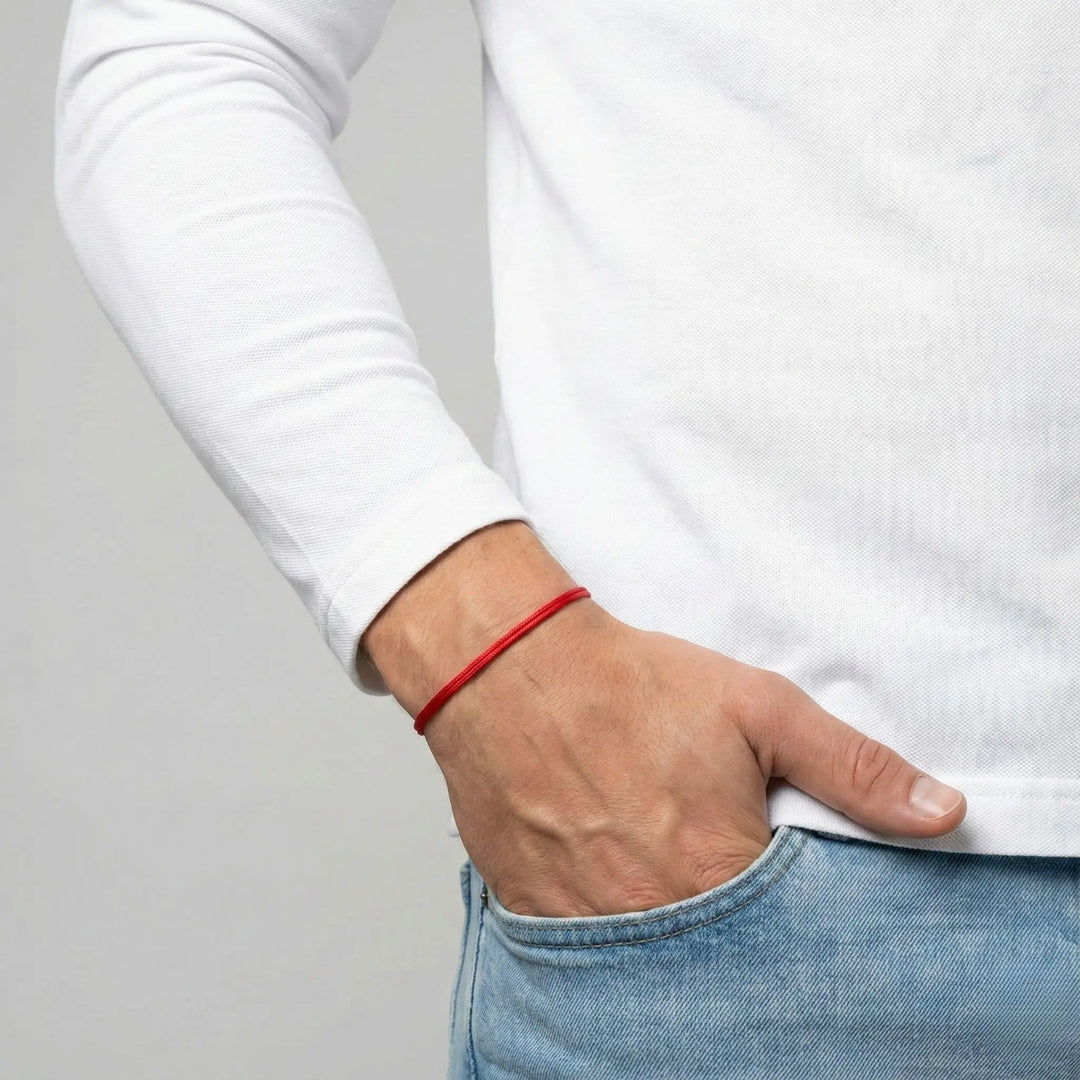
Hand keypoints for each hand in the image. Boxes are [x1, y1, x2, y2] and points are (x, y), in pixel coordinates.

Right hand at [423, 604, 966, 917]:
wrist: (510, 667)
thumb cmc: (629, 684)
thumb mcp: (758, 707)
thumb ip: (853, 767)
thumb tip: (941, 813)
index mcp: (719, 872)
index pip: (794, 942)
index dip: (797, 918)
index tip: (781, 884)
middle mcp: (653, 915)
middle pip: (720, 959)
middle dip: (732, 925)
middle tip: (708, 864)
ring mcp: (585, 923)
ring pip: (651, 964)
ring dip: (670, 927)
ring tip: (661, 869)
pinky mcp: (533, 914)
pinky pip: (585, 952)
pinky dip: (609, 926)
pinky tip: (610, 878)